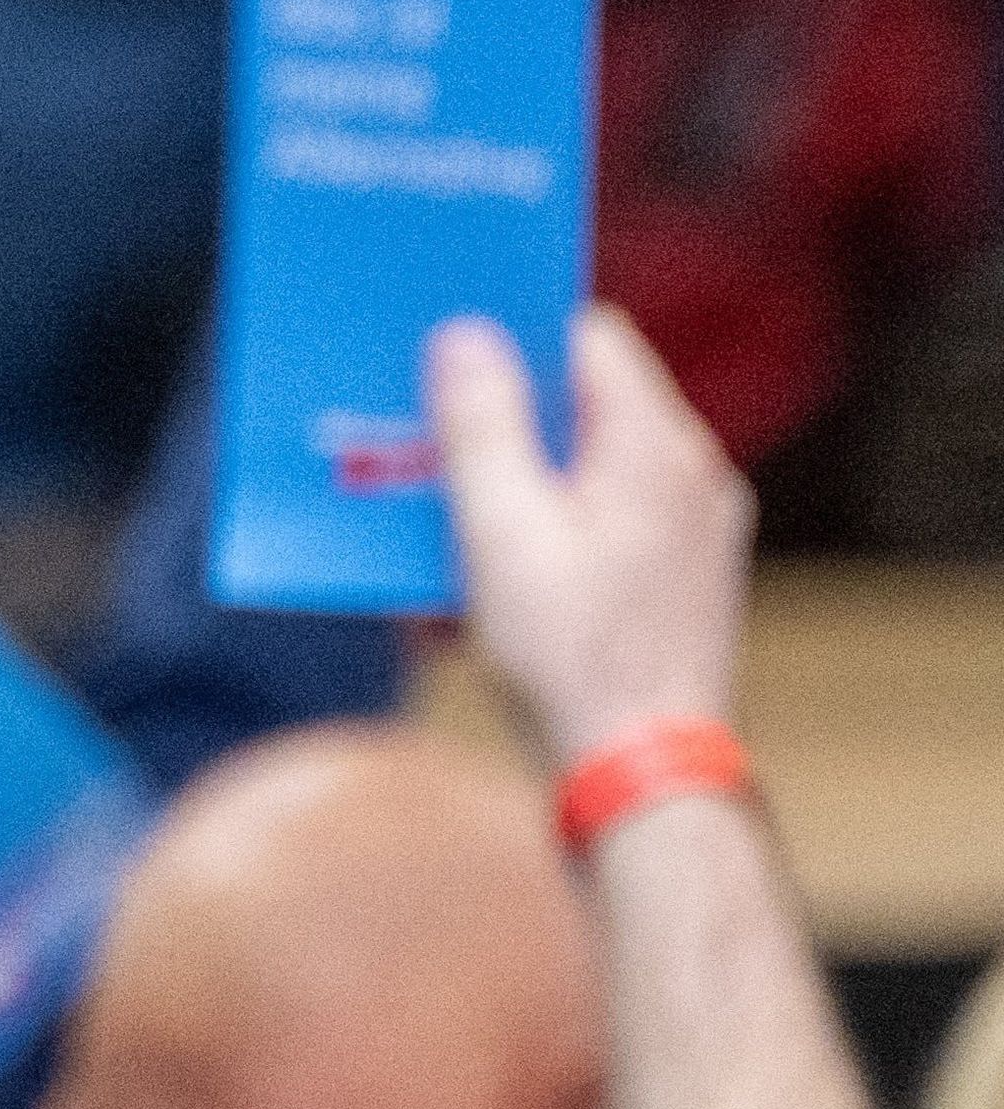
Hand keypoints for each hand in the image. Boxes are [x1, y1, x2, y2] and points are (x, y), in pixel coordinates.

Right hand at [432, 305, 749, 763]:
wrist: (643, 779)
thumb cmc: (572, 657)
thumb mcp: (500, 530)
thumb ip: (482, 425)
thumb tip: (467, 337)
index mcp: (653, 445)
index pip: (586, 335)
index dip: (511, 329)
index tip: (444, 341)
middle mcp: (688, 477)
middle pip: (580, 407)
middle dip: (494, 422)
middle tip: (419, 441)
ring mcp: (689, 534)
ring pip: (582, 473)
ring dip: (506, 490)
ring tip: (436, 529)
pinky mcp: (673, 585)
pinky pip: (595, 531)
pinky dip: (536, 541)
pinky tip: (476, 591)